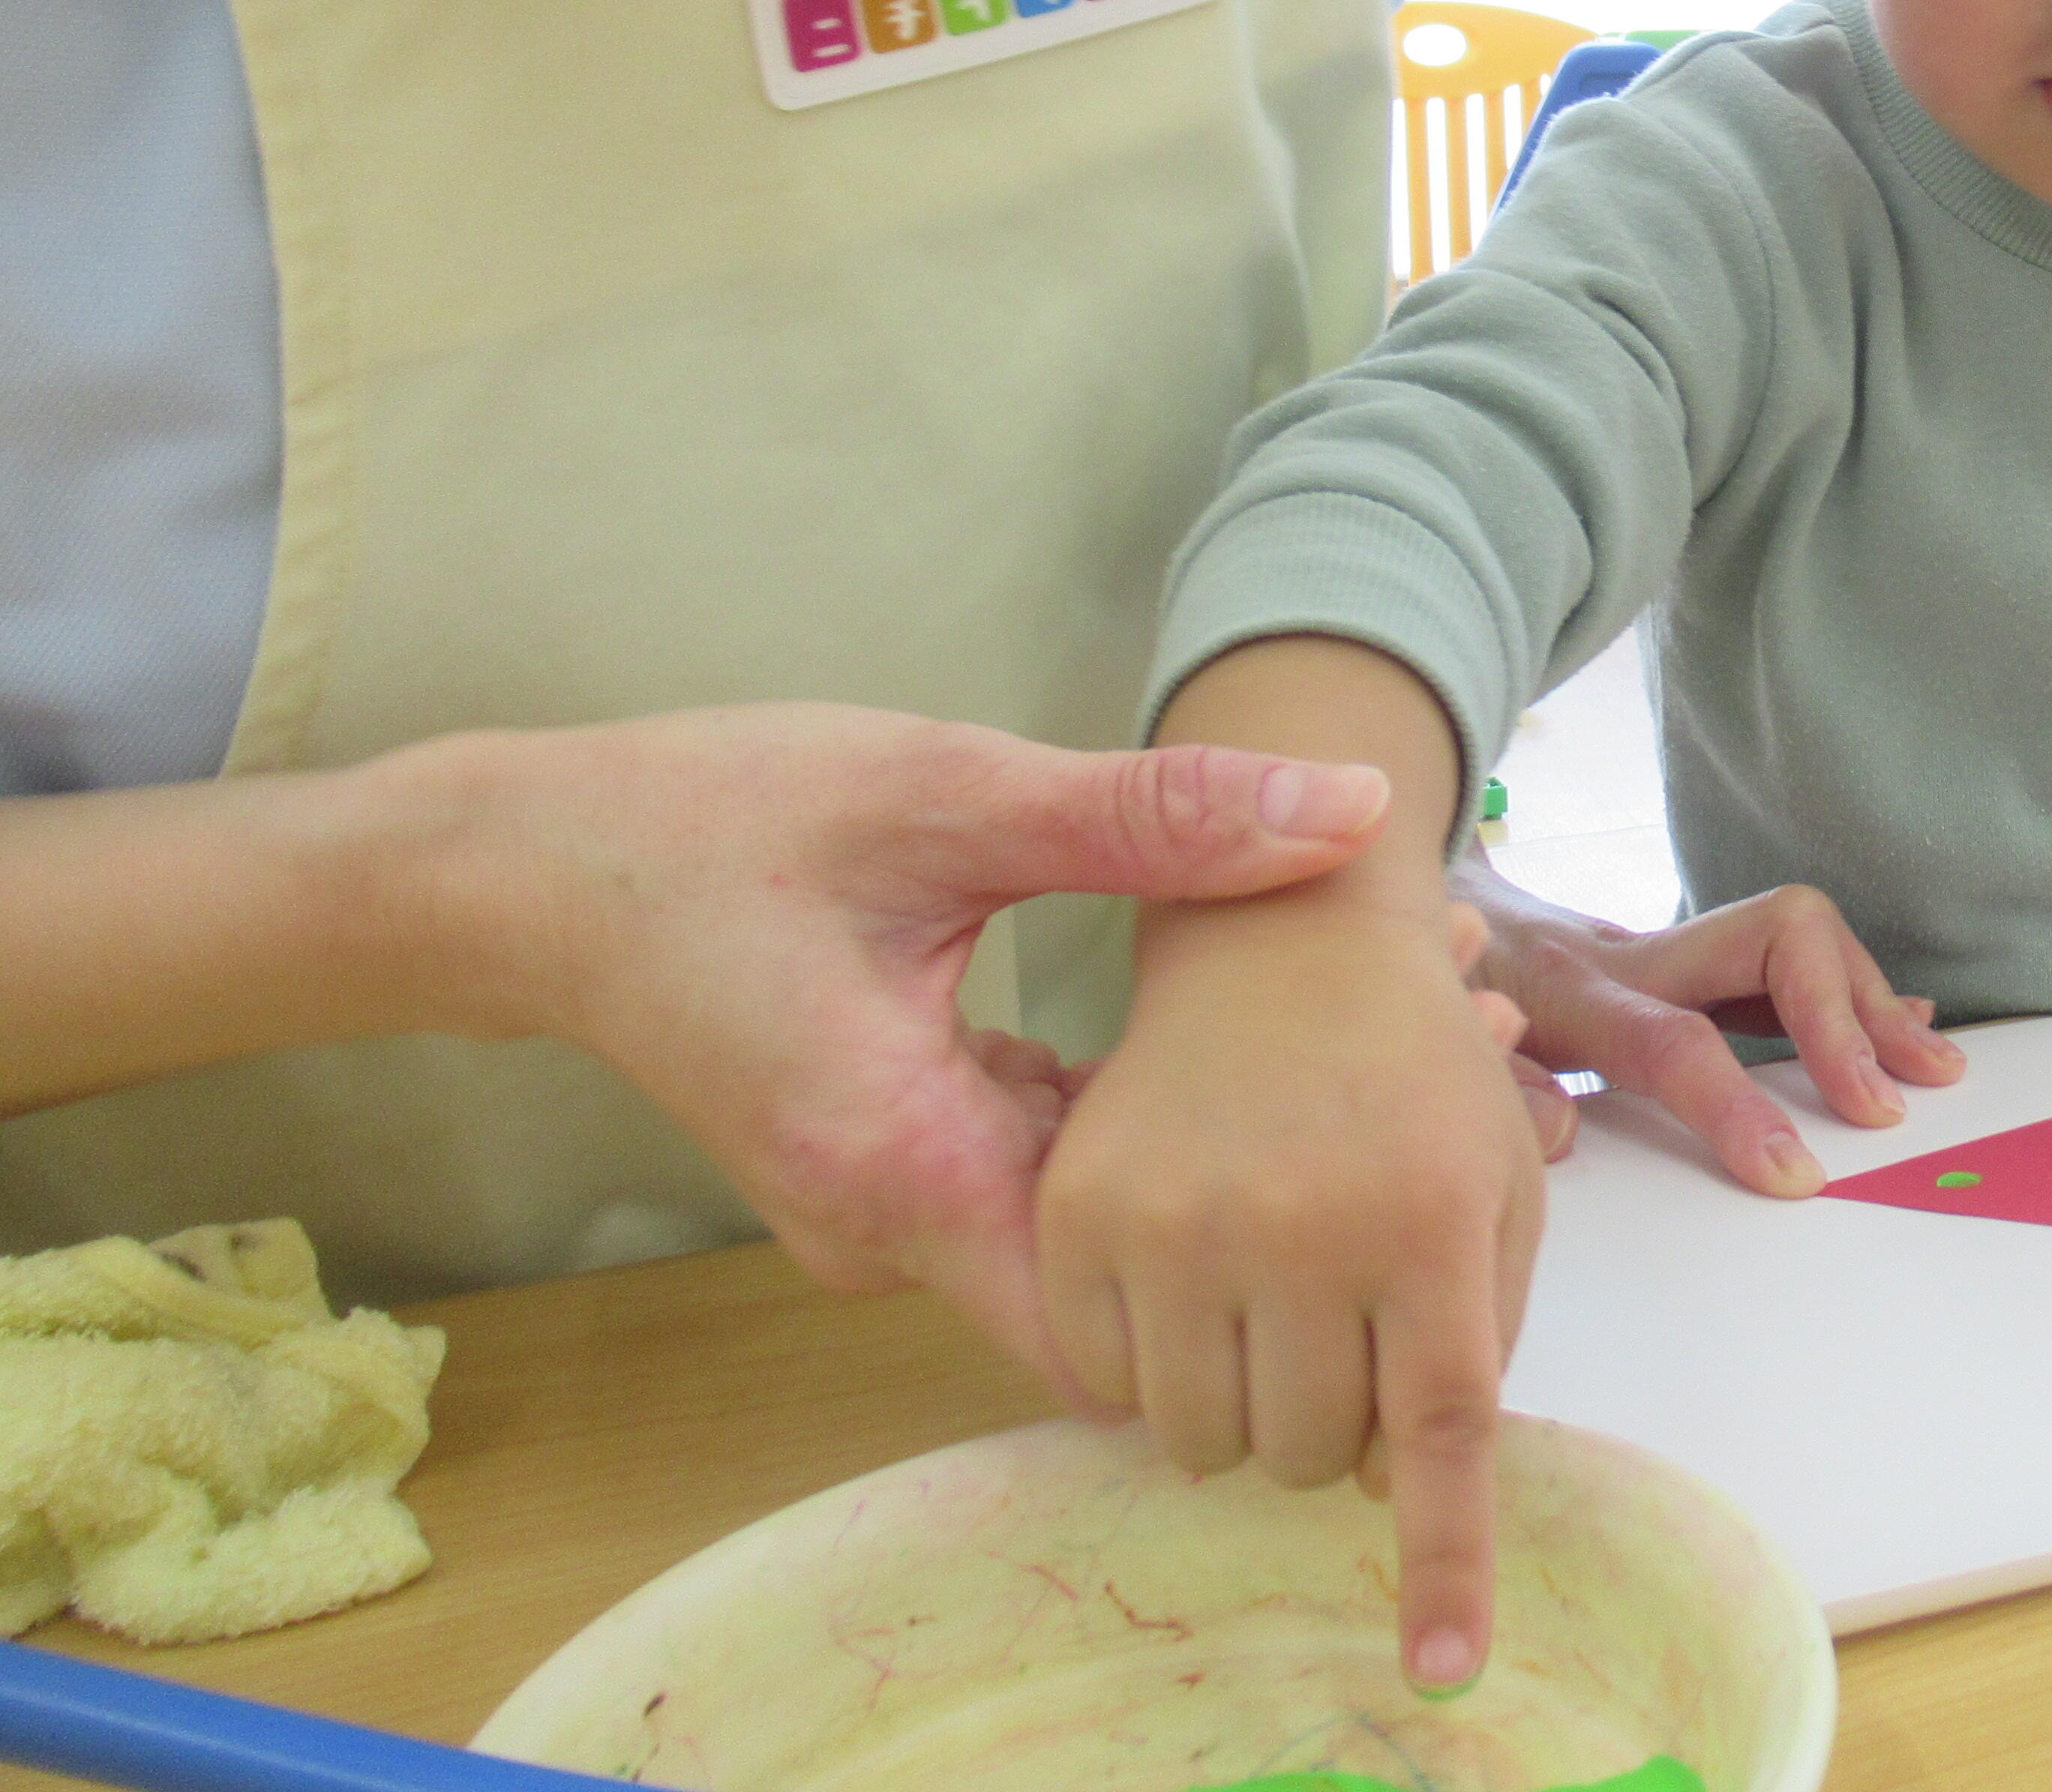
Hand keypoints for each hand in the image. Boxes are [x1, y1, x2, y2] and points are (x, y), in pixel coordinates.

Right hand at [475, 706, 1391, 1385]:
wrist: (526, 868)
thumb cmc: (712, 824)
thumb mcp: (945, 794)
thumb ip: (1149, 816)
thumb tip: (1349, 806)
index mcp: (906, 1168)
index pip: (1127, 1327)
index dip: (1277, 1269)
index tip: (1412, 1147)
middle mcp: (893, 1228)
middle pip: (1131, 1277)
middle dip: (1286, 1190)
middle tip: (1453, 1046)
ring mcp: (887, 1205)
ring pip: (1095, 1223)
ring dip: (1222, 1142)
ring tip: (1392, 1010)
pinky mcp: (890, 1161)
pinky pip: (1040, 1172)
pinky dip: (1140, 1117)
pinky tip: (1241, 1025)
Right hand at [1034, 881, 1548, 1696]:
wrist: (1279, 942)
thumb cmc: (1413, 1073)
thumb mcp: (1498, 1178)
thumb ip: (1479, 1330)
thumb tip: (1410, 1481)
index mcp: (1429, 1218)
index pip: (1438, 1433)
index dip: (1442, 1562)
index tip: (1441, 1669)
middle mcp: (1303, 1226)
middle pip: (1313, 1452)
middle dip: (1334, 1425)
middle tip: (1339, 1326)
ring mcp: (1179, 1221)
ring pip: (1203, 1442)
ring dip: (1242, 1410)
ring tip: (1266, 1304)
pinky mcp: (1081, 1211)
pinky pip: (1104, 1388)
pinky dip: (1148, 1369)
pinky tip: (1183, 1278)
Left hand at [1455, 848, 1963, 1194]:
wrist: (1403, 893)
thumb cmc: (1428, 987)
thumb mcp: (1432, 1047)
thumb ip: (1487, 1090)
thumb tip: (1562, 1132)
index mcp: (1574, 992)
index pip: (1676, 1040)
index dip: (1742, 1105)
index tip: (1799, 1176)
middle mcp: (1636, 955)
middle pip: (1772, 940)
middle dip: (1846, 1015)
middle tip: (1891, 1101)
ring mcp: (1670, 946)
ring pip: (1796, 937)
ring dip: (1872, 1001)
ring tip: (1932, 1065)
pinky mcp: (1690, 954)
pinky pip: (1789, 960)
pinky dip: (1854, 991)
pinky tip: (1904, 1023)